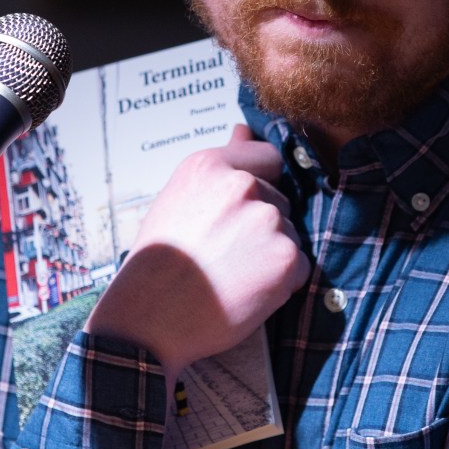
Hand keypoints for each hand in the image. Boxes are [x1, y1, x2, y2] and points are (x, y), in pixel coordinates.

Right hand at [85, 125, 310, 386]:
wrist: (149, 320)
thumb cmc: (160, 260)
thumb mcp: (180, 197)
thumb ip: (222, 164)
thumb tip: (245, 129)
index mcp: (212, 165)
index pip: (268, 159)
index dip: (260, 186)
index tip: (241, 211)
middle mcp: (243, 186)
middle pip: (280, 201)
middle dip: (262, 225)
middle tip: (224, 252)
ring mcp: (267, 220)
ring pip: (289, 233)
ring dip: (272, 254)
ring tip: (231, 274)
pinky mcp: (286, 258)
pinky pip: (299, 266)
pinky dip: (282, 282)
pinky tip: (247, 291)